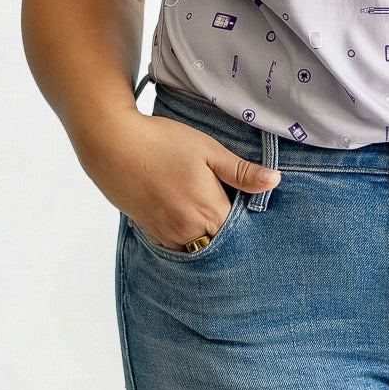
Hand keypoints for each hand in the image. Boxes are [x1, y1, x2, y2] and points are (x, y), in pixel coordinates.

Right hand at [76, 107, 280, 249]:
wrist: (113, 145)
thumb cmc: (164, 143)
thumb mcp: (208, 150)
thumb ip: (241, 171)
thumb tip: (275, 182)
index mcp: (209, 212)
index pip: (242, 230)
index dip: (249, 219)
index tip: (251, 204)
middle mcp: (189, 233)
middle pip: (221, 242)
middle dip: (230, 230)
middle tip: (230, 203)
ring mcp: (168, 237)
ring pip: (199, 247)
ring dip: (208, 234)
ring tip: (207, 207)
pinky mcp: (151, 234)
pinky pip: (178, 245)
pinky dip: (187, 236)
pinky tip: (186, 211)